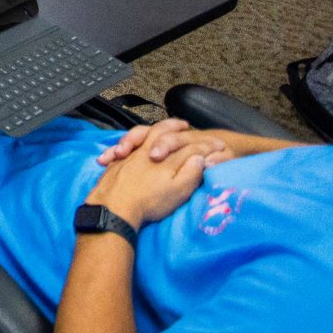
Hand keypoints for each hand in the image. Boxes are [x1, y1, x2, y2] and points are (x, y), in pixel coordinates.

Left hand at [86, 119, 225, 226]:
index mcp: (165, 158)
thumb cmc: (149, 202)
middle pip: (161, 131)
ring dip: (152, 130)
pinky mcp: (115, 162)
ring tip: (156, 132)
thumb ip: (190, 172)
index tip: (217, 146)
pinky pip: (123, 146)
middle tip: (183, 124)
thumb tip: (200, 157)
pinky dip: (129, 142)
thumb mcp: (177, 191)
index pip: (186, 145)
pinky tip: (130, 147)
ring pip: (141, 134)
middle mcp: (146, 151)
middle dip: (174, 126)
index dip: (202, 146)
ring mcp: (129, 154)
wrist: (115, 208)